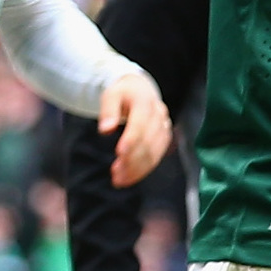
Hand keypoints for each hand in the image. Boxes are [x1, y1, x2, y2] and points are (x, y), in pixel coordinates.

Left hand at [96, 70, 170, 188]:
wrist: (141, 89)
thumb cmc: (122, 94)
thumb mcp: (110, 95)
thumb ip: (108, 110)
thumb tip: (105, 129)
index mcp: (145, 101)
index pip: (140, 123)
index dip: (131, 140)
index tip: (119, 154)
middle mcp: (159, 115)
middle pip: (148, 141)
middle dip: (132, 160)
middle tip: (115, 175)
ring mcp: (165, 127)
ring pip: (154, 152)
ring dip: (137, 169)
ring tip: (119, 180)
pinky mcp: (165, 138)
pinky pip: (157, 156)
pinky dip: (144, 169)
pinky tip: (129, 178)